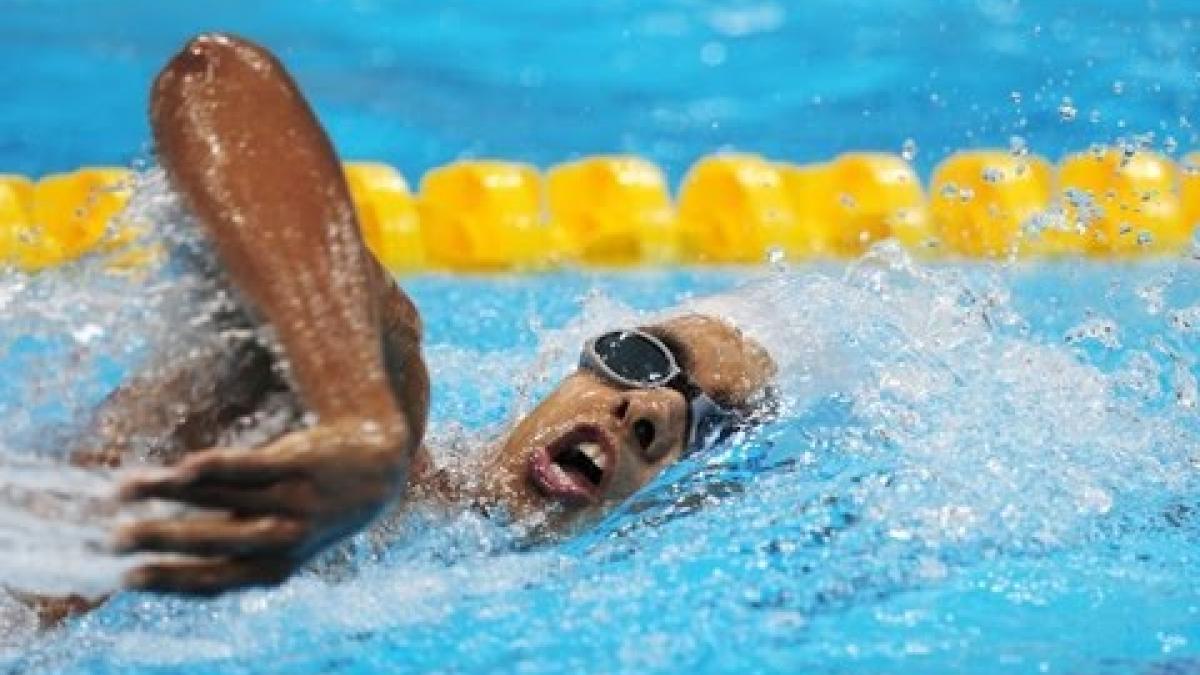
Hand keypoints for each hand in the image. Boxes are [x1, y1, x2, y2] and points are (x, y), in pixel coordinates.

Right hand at [116, 417, 409, 594]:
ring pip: (222, 500)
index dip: (168, 582)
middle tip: (113, 539)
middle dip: (159, 543)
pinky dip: (215, 468)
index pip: (212, 582)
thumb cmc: (312, 511)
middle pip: (213, 545)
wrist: (379, 468)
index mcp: (274, 568)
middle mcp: (286, 540)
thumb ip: (229, 552)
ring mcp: (294, 502)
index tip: (125, 578)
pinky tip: (182, 468)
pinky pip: (250, 468)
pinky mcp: (300, 465)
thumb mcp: (279, 543)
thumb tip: (160, 561)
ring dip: (170, 496)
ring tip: (124, 490)